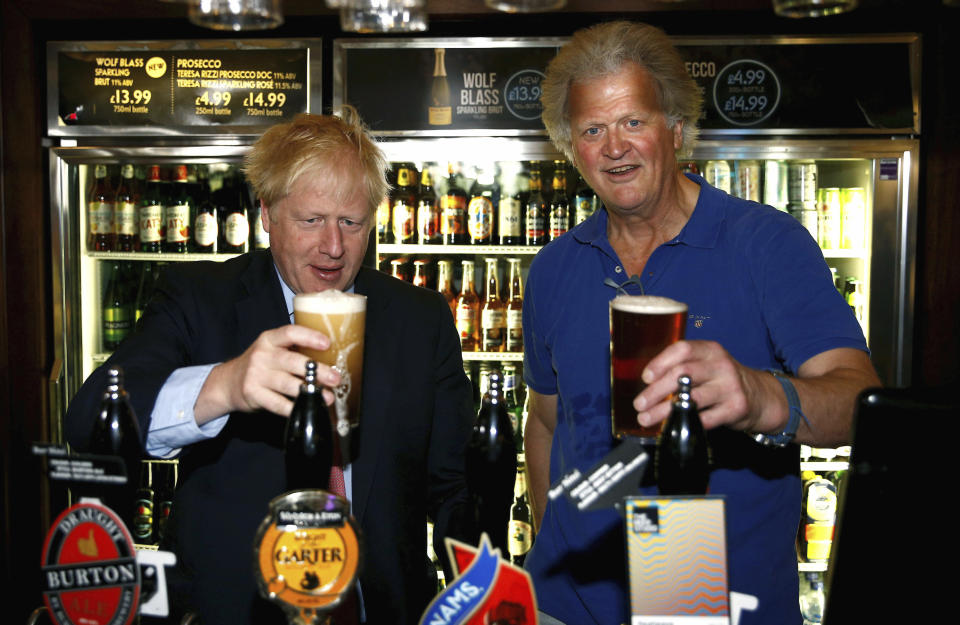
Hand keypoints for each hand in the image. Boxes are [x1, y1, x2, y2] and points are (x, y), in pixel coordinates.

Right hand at [196, 324, 338, 421]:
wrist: (228, 382)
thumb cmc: (261, 364)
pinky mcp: (253, 394)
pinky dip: (294, 408)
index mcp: (269, 340)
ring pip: (287, 384)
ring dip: (309, 392)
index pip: (290, 333)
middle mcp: (262, 355)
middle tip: (335, 378)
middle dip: (317, 371)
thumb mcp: (272, 350)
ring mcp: (256, 375)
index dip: (309, 336)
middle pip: (292, 361)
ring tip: (327, 397)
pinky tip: (306, 408)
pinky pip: (278, 403)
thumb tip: (331, 360)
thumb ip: (294, 351)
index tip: (327, 343)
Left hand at [632, 340, 767, 432]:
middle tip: (639, 403)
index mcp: (710, 350)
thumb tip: (647, 382)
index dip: (661, 362)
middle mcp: (721, 365)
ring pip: (691, 399)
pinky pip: (704, 418)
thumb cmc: (722, 380)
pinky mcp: (735, 408)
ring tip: (646, 418)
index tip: (646, 377)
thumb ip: (683, 367)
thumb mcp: (708, 364)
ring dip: (663, 411)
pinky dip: (684, 423)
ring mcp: (730, 387)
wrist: (761, 397)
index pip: (683, 349)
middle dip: (656, 391)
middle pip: (683, 374)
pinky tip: (670, 427)